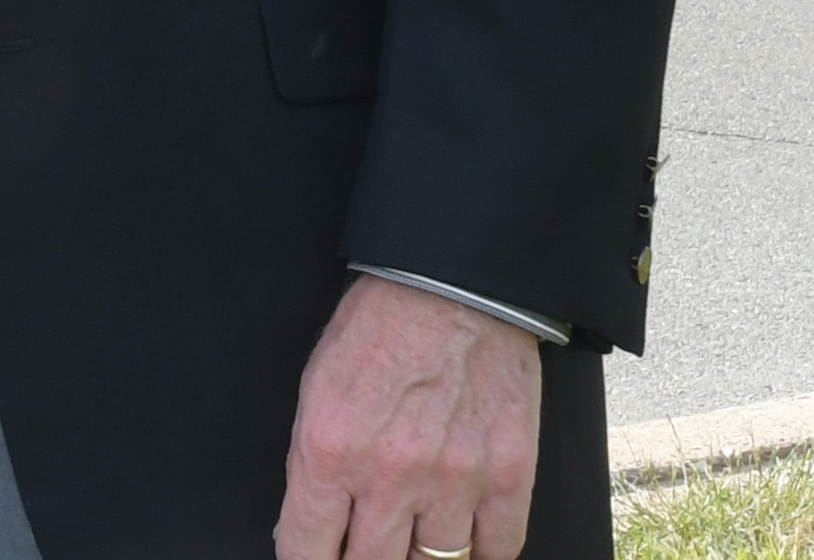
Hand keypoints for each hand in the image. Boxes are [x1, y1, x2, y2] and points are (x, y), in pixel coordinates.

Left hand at [273, 275, 542, 559]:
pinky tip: (465, 537)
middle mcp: (390, 475)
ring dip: (420, 554)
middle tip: (367, 545)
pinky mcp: (508, 474)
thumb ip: (315, 465)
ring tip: (414, 534)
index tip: (317, 559)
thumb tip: (315, 526)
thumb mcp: (317, 390)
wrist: (453, 282)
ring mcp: (454, 480)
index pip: (306, 550)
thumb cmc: (379, 328)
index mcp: (331, 450)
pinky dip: (480, 552)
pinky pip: (497, 549)